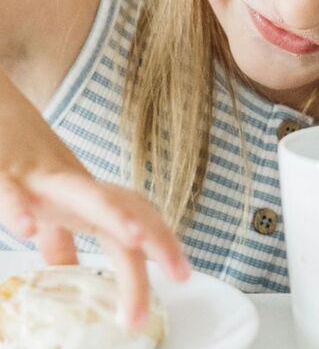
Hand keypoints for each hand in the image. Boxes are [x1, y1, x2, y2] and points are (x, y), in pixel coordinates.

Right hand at [0, 70, 190, 329]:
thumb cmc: (25, 160)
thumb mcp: (47, 203)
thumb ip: (60, 237)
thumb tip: (69, 269)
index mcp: (85, 196)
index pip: (135, 219)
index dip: (162, 244)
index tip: (183, 275)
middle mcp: (73, 185)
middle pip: (126, 210)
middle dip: (157, 241)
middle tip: (182, 275)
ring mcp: (41, 176)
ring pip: (84, 192)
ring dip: (113, 214)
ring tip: (137, 238)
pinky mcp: (4, 170)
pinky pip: (11, 190)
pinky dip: (17, 207)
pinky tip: (26, 228)